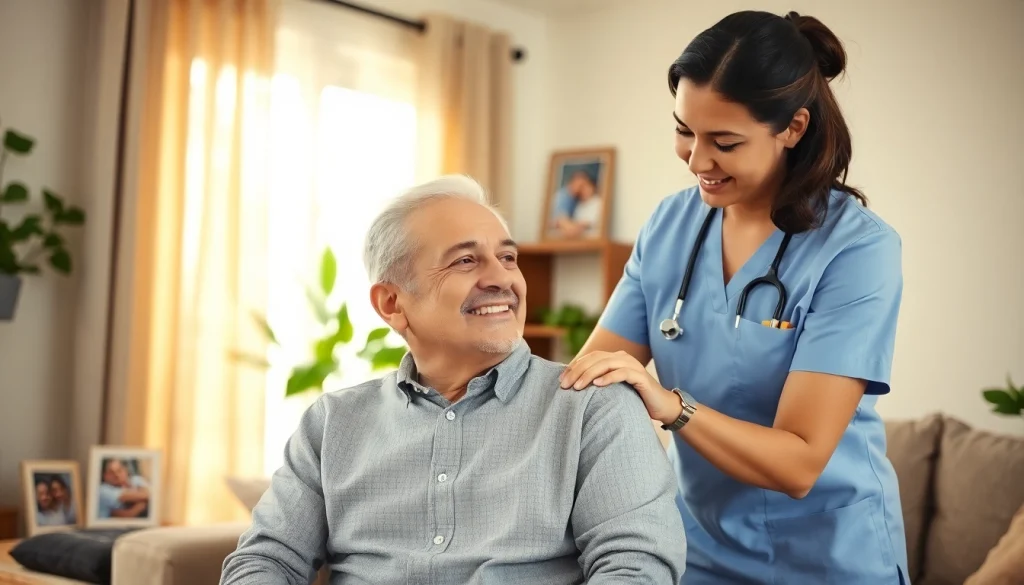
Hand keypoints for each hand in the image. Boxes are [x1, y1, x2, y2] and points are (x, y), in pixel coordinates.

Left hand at [559, 350, 680, 424]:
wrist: (661, 406)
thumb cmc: (633, 399)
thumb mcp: (612, 389)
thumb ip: (597, 383)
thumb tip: (572, 386)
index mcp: (614, 358)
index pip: (590, 358)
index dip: (574, 367)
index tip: (561, 380)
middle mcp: (622, 358)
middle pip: (595, 359)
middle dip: (578, 371)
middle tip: (565, 385)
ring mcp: (632, 365)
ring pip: (606, 364)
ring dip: (589, 374)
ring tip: (577, 386)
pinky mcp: (641, 376)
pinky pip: (623, 373)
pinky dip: (609, 377)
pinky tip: (597, 385)